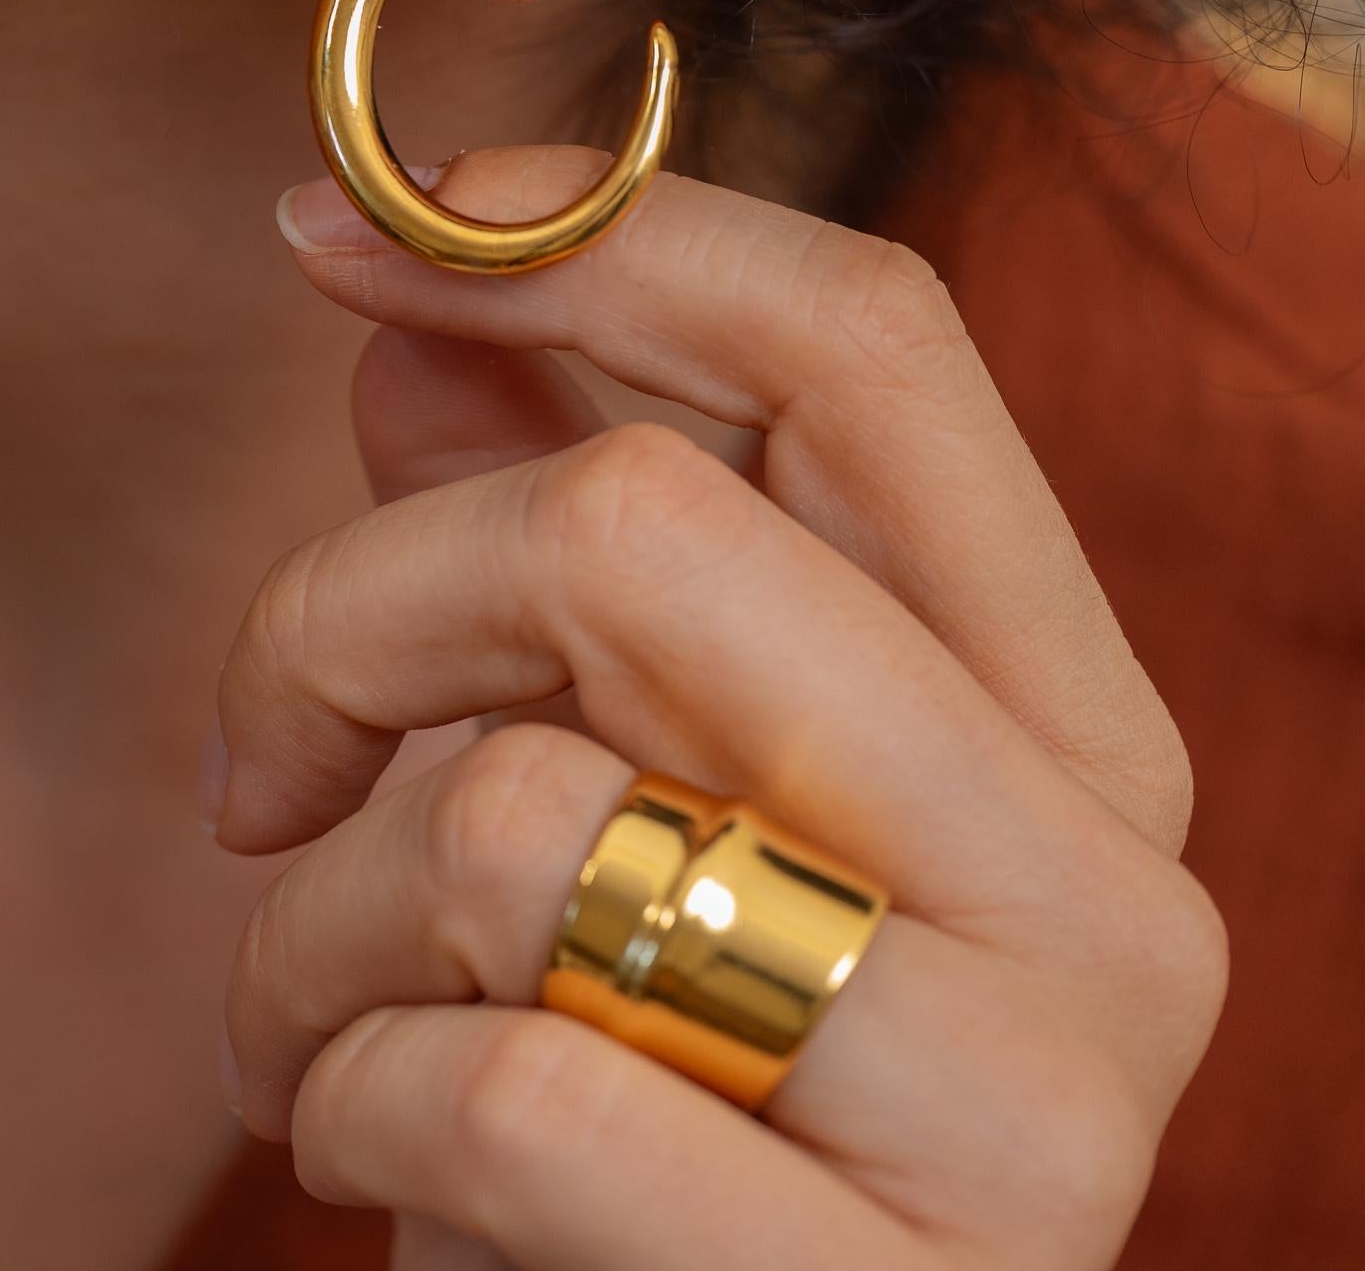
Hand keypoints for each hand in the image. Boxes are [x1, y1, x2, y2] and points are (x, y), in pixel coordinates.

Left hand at [205, 149, 1226, 1269]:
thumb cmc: (654, 1098)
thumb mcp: (616, 794)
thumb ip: (557, 536)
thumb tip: (415, 284)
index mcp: (1067, 724)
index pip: (870, 347)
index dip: (586, 234)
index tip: (348, 229)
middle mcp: (1101, 895)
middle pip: (636, 533)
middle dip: (347, 619)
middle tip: (263, 762)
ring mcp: (1018, 1118)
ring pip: (514, 813)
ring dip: (309, 919)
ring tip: (305, 1009)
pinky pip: (480, 1083)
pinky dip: (335, 1093)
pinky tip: (358, 1136)